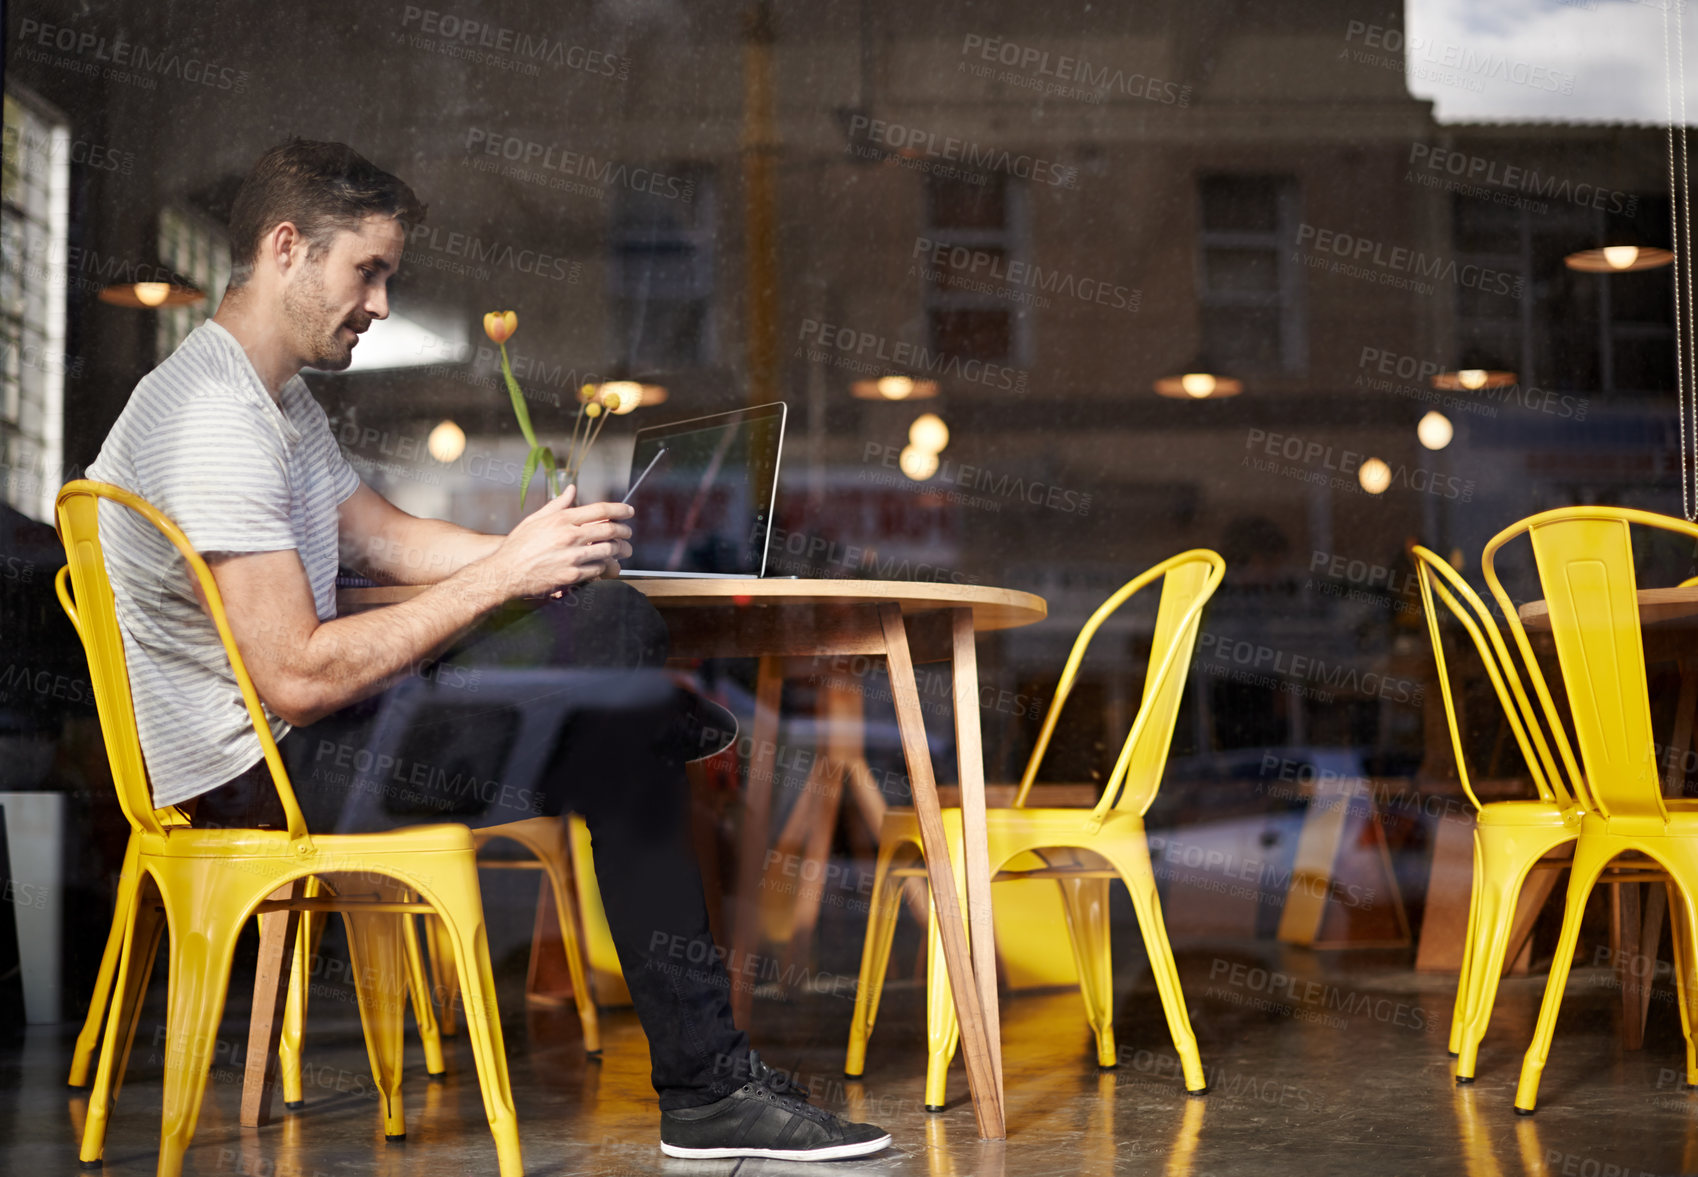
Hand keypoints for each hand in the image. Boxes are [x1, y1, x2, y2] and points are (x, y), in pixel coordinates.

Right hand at [481, 484, 632, 599]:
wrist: (505, 573)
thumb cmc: (518, 546)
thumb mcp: (535, 520)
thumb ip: (557, 504)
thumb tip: (572, 489)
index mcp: (561, 519)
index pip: (600, 509)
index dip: (620, 509)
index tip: (629, 511)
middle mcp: (569, 535)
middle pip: (610, 529)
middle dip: (624, 530)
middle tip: (628, 532)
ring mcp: (571, 556)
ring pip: (608, 550)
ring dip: (619, 550)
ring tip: (622, 550)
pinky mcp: (572, 575)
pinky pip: (598, 569)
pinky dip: (605, 566)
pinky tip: (605, 565)